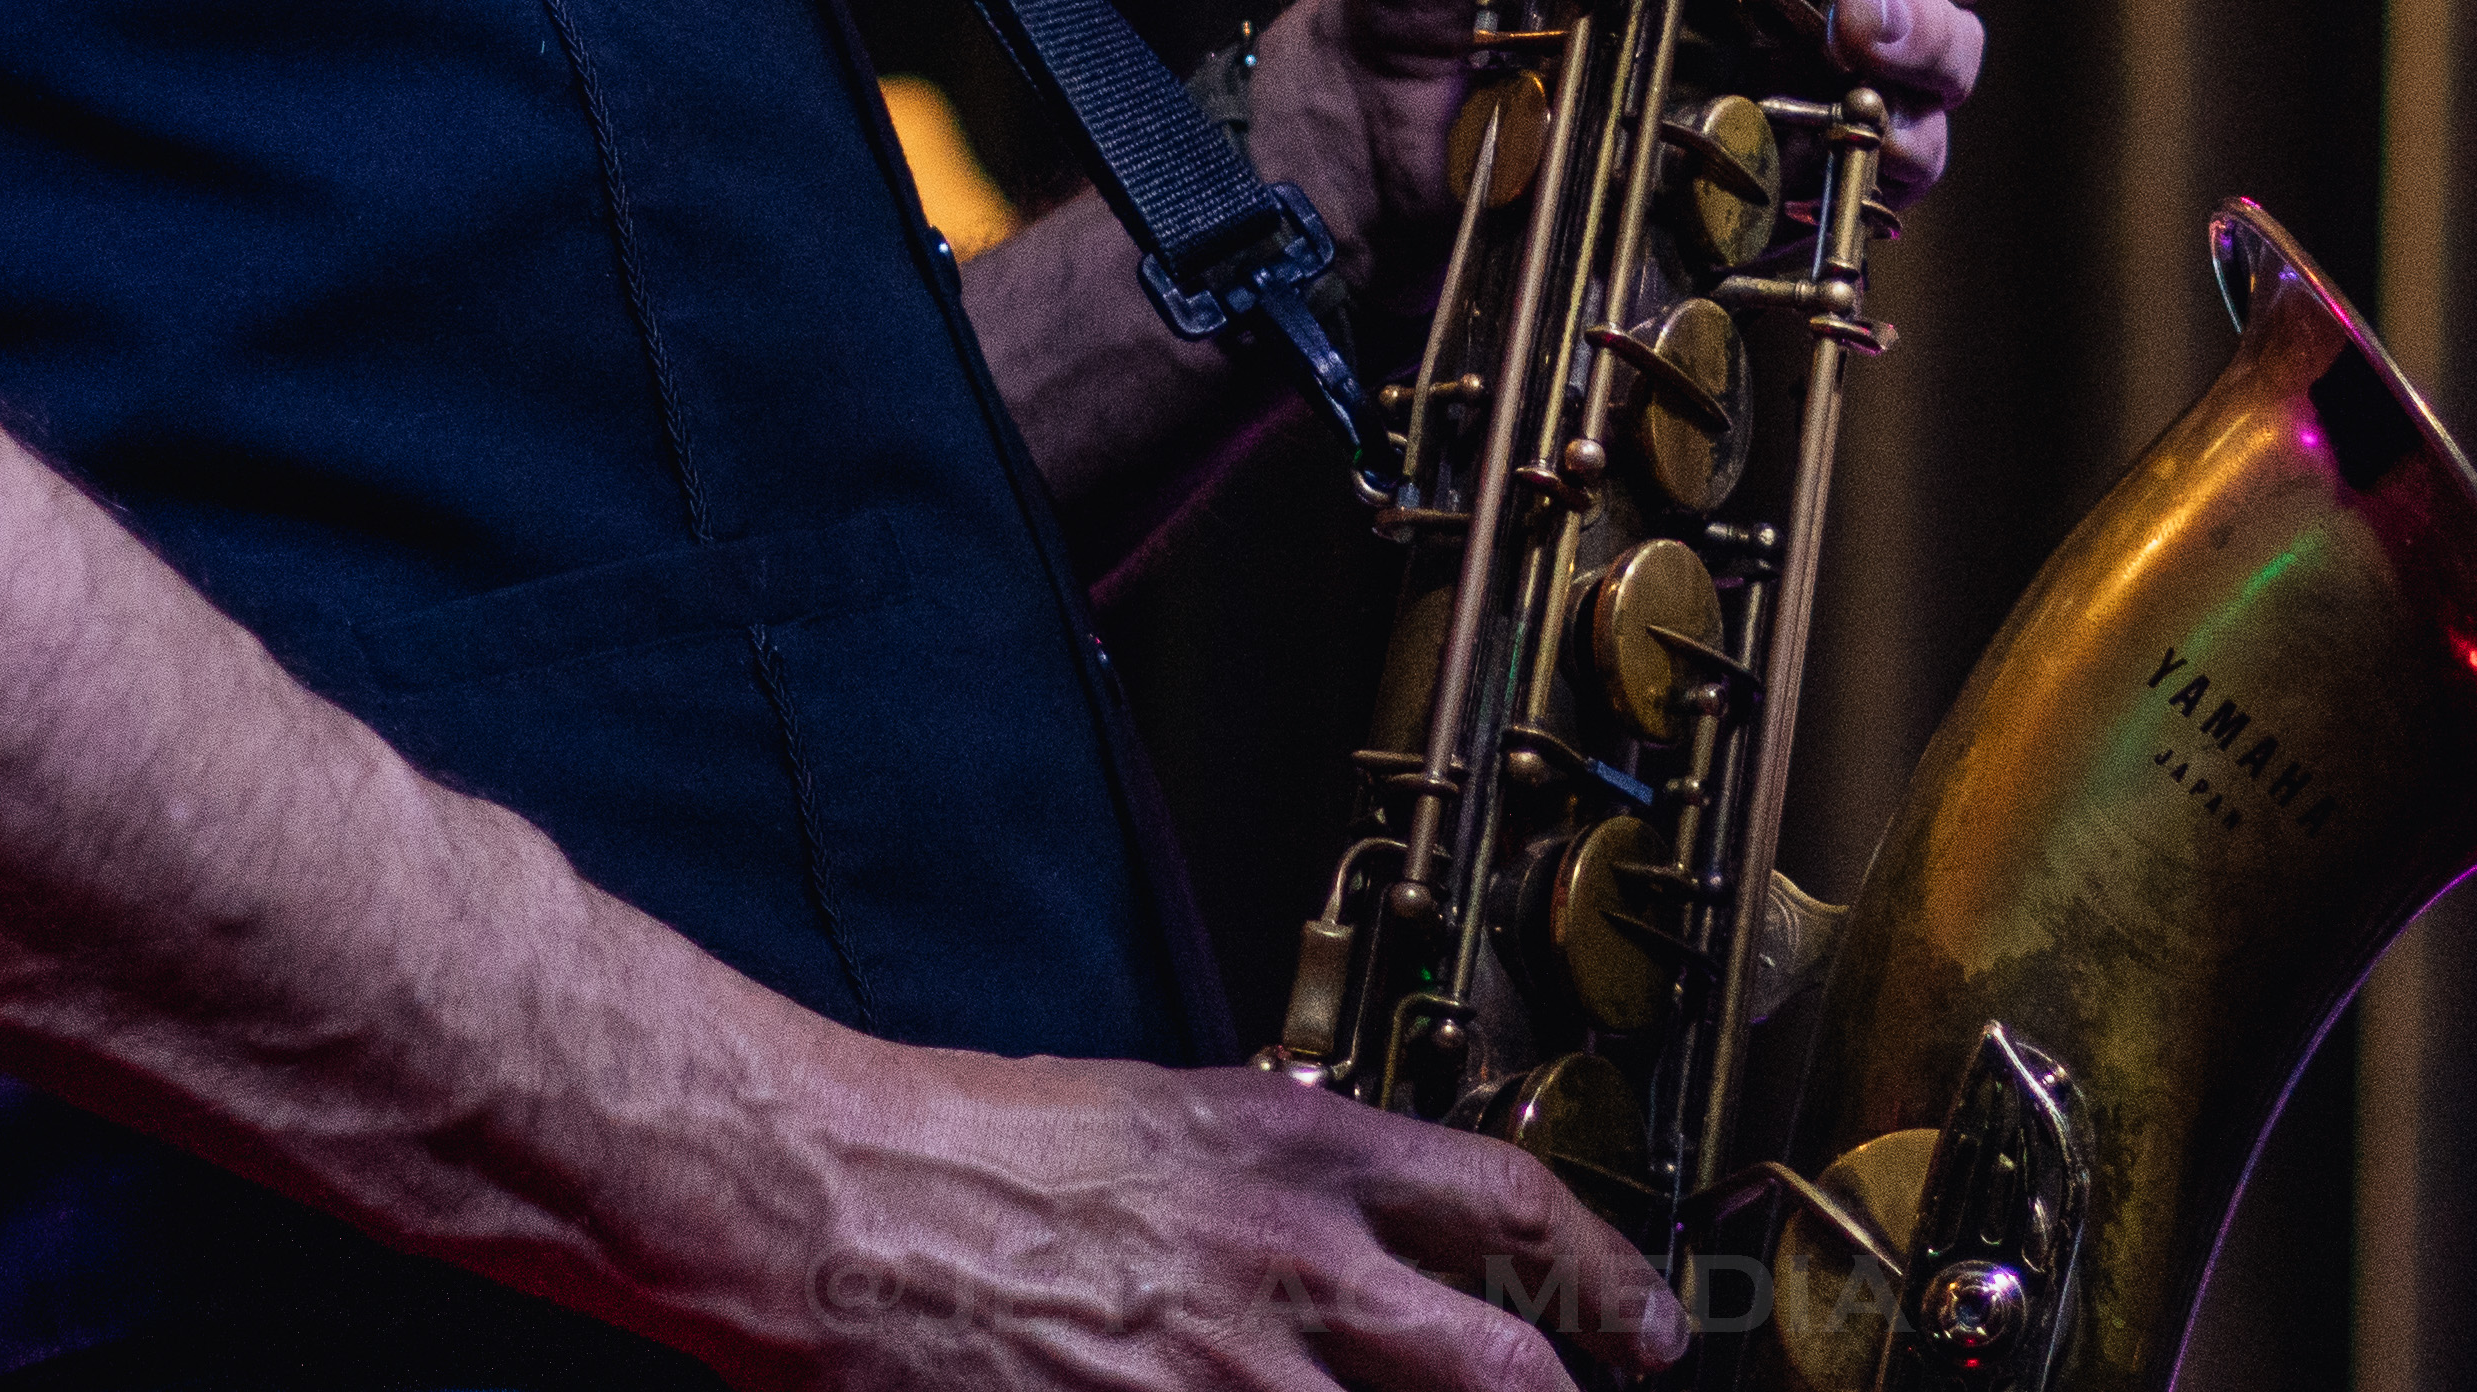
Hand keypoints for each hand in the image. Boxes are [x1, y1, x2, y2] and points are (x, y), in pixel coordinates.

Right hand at [699, 1042, 1680, 1391]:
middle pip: (1502, 1365)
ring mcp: (1225, 1378)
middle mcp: (1287, 1264)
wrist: (831, 1197)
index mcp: (1295, 1150)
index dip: (1602, 1277)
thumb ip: (1274, 1162)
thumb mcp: (1161, 1112)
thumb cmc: (967, 1146)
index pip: (1508, 1209)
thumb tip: (1352, 1209)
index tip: (1645, 1328)